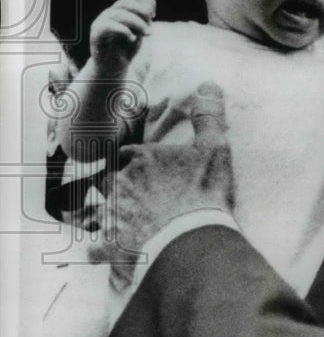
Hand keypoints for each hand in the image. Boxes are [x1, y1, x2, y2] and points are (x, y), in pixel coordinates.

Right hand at [90, 0, 155, 74]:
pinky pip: (107, 26)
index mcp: (121, 10)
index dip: (147, 2)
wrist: (112, 67)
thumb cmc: (127, 49)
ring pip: (119, 13)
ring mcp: (101, 22)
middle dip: (142, 12)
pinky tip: (132, 39)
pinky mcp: (96, 34)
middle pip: (126, 2)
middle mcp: (110, 13)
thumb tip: (148, 14)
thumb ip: (143, 22)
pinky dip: (123, 30)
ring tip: (145, 33)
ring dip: (136, 22)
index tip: (154, 15)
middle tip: (150, 25)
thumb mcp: (139, 33)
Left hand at [94, 83, 234, 271]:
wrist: (192, 241)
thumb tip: (209, 84)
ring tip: (126, 223)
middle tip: (139, 197)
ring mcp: (112, 215)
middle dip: (118, 186)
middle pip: (108, 180)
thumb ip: (209, 116)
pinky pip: (96, 248)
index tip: (149, 170)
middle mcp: (119, 184)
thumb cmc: (203, 194)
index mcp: (140, 159)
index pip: (126, 154)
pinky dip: (101, 250)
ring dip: (109, 215)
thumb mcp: (214, 149)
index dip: (136, 161)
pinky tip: (109, 252)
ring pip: (100, 211)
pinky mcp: (111, 245)